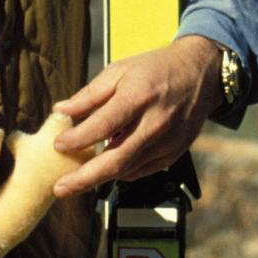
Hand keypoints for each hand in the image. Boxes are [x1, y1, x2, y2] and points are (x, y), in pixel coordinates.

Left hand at [50, 35, 223, 196]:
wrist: (200, 73)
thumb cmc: (157, 69)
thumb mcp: (119, 70)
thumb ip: (89, 94)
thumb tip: (61, 110)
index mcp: (139, 96)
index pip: (103, 125)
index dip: (78, 139)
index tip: (58, 145)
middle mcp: (155, 123)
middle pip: (116, 159)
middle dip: (84, 178)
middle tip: (60, 188)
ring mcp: (167, 142)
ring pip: (127, 169)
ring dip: (99, 177)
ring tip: (76, 179)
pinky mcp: (173, 154)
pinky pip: (141, 170)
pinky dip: (121, 171)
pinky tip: (107, 167)